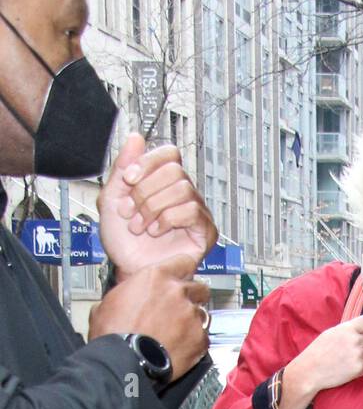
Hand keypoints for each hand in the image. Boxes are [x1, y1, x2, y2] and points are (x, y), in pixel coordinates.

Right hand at [89, 255, 209, 380]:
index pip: (184, 262)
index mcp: (157, 276)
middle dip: (192, 297)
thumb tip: (128, 297)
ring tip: (178, 334)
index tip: (182, 279)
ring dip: (193, 321)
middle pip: (199, 289)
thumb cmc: (113, 332)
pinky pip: (203, 338)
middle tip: (180, 310)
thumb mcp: (110, 301)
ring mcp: (192, 316)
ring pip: (202, 314)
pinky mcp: (200, 339)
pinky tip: (181, 349)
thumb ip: (130, 293)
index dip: (184, 272)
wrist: (125, 361)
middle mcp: (179, 292)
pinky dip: (195, 343)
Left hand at [97, 133, 216, 276]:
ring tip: (142, 227)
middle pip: (174, 170)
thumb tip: (136, 137)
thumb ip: (121, 167)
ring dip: (154, 208)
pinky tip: (157, 232)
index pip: (169, 153)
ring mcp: (195, 212)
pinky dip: (168, 219)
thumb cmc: (123, 243)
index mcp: (163, 183)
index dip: (148, 162)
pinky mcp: (205, 232)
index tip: (128, 180)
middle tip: (133, 212)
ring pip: (182, 188)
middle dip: (146, 191)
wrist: (129, 272)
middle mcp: (182, 194)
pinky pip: (192, 210)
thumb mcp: (111, 199)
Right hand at [289, 316, 362, 394]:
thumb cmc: (317, 352)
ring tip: (347, 360)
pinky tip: (348, 368)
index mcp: (347, 329)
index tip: (362, 333)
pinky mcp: (358, 369)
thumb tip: (358, 330)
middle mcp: (354, 340)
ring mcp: (357, 355)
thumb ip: (346, 330)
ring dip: (362, 357)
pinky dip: (360, 369)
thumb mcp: (330, 333)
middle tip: (349, 350)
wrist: (310, 371)